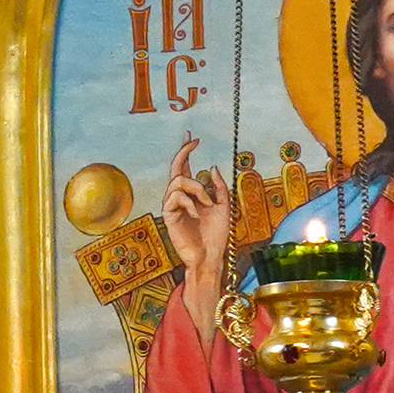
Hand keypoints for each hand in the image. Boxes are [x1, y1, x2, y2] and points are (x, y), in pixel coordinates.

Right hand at [160, 136, 237, 334]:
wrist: (210, 255)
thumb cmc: (216, 234)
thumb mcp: (224, 205)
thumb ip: (218, 187)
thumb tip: (212, 168)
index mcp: (192, 193)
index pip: (186, 168)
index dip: (187, 151)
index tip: (192, 137)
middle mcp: (180, 197)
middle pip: (177, 169)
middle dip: (183, 153)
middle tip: (193, 142)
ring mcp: (173, 206)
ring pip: (178, 182)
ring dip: (196, 188)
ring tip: (206, 203)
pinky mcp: (169, 216)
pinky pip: (176, 198)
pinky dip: (190, 203)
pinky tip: (196, 214)